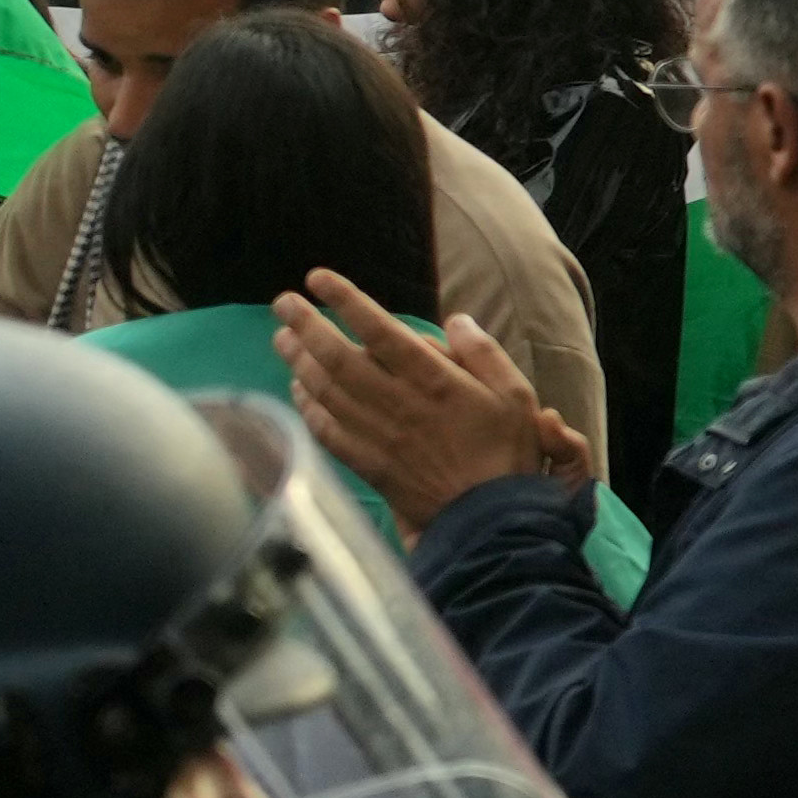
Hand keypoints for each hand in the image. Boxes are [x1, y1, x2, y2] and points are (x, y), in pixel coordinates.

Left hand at [268, 276, 596, 528]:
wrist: (491, 518)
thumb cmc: (508, 452)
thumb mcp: (516, 394)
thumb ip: (484, 352)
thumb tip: (455, 320)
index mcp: (433, 381)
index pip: (378, 330)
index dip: (344, 300)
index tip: (318, 278)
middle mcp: (397, 404)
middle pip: (338, 357)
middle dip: (305, 325)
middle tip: (283, 303)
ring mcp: (379, 436)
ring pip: (325, 391)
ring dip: (298, 361)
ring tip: (281, 339)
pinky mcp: (369, 464)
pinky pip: (327, 431)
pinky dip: (307, 408)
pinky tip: (298, 391)